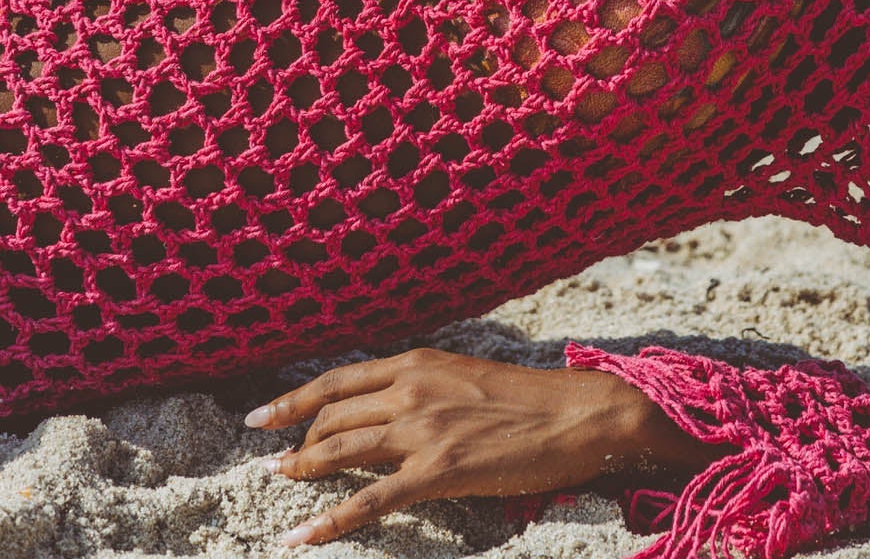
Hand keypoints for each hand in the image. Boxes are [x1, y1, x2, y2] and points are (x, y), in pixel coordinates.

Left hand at [243, 346, 699, 547]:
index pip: (338, 380)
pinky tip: (302, 538)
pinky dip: (329, 522)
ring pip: (341, 450)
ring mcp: (422, 429)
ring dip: (302, 470)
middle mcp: (412, 389)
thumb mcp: (465, 378)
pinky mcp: (438, 470)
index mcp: (418, 364)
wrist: (576, 415)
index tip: (262, 415)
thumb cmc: (528, 400)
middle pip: (332, 414)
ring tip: (275, 483)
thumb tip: (388, 406)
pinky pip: (369, 501)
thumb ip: (422, 388)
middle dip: (295, 440)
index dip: (294, 399)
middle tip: (270, 462)